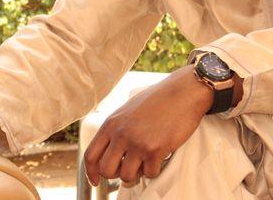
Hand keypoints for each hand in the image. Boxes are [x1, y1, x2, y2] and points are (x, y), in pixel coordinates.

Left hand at [83, 66, 213, 186]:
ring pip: (127, 176)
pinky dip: (153, 170)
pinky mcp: (155, 150)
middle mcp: (121, 134)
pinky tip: (158, 158)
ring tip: (145, 161)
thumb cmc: (157, 100)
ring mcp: (137, 143)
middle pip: (106, 170)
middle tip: (127, 169)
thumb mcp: (127, 111)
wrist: (182, 93)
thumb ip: (117, 129)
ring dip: (137, 174)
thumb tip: (113, 154)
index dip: (91, 172)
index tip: (96, 181)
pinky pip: (149, 174)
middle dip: (116, 175)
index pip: (90, 155)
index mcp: (110, 124)